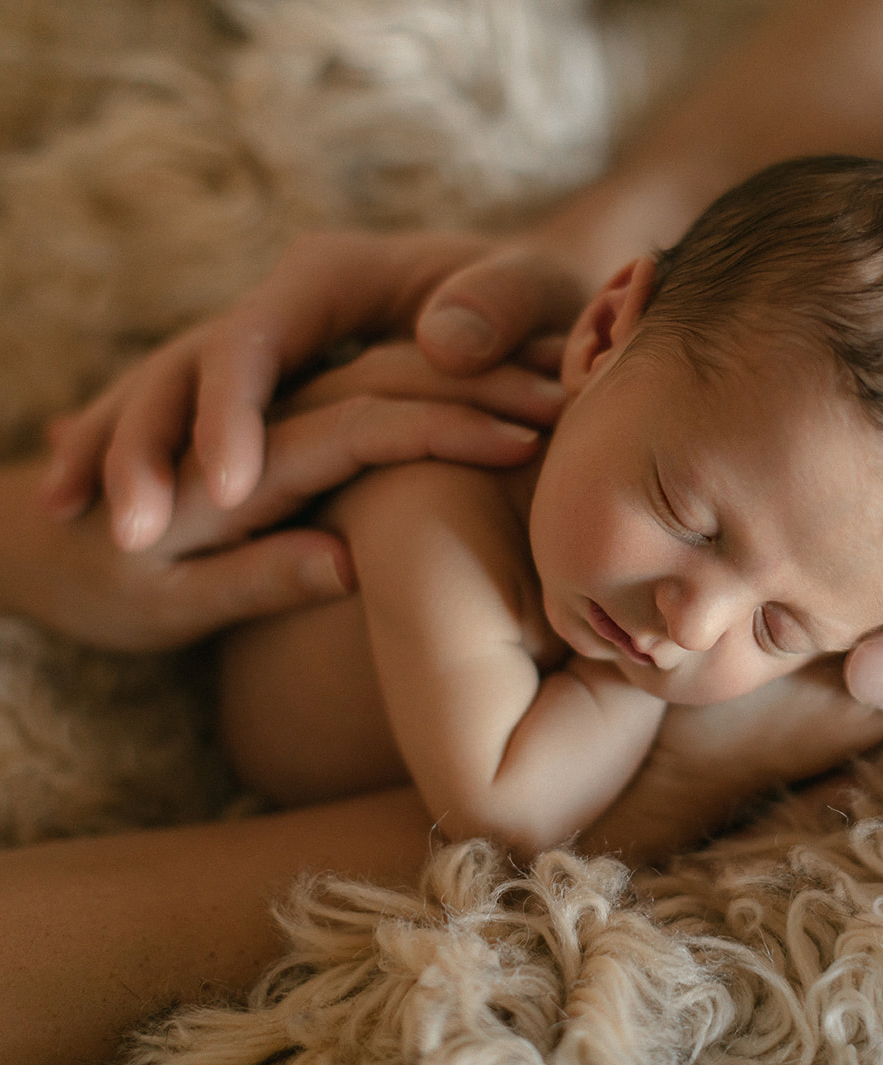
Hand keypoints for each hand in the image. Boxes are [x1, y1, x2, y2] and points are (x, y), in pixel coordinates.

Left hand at [4, 356, 558, 649]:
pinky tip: (485, 400)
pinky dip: (429, 395)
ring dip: (463, 382)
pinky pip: (360, 390)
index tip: (524, 439)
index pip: (360, 422)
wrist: (26, 546)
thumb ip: (252, 578)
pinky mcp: (278, 422)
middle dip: (476, 386)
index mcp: (233, 461)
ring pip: (376, 372)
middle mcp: (255, 417)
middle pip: (382, 378)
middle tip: (560, 400)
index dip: (447, 425)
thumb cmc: (89, 586)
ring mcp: (270, 412)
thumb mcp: (158, 606)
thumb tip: (346, 557)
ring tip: (546, 391)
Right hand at [39, 230, 587, 549]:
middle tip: (120, 533)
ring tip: (63, 508)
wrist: (532, 297)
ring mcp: (271, 346)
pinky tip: (75, 490)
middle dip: (154, 442)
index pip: (260, 341)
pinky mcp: (272, 386)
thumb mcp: (534, 283)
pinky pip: (189, 413)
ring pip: (175, 386)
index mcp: (332, 275)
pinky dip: (133, 443)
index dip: (234, 414)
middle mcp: (287, 304)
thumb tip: (435, 343)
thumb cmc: (540, 299)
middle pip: (205, 370)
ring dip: (121, 443)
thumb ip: (498, 303)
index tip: (224, 489)